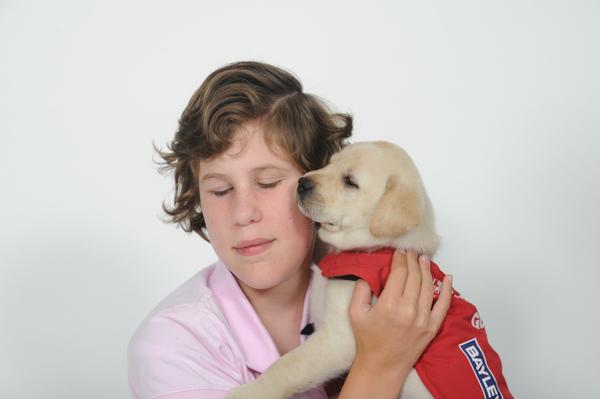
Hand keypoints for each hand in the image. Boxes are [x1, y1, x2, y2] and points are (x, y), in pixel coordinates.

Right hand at [348, 249, 452, 375]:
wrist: (382, 366)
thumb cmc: (368, 340)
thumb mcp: (355, 313)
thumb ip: (359, 291)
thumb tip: (369, 275)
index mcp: (389, 304)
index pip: (400, 273)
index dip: (400, 259)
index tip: (399, 252)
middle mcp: (408, 309)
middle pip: (415, 276)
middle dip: (413, 261)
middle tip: (411, 252)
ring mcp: (423, 318)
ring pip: (428, 286)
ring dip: (426, 270)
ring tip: (423, 259)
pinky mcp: (432, 327)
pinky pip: (444, 305)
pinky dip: (448, 290)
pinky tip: (448, 278)